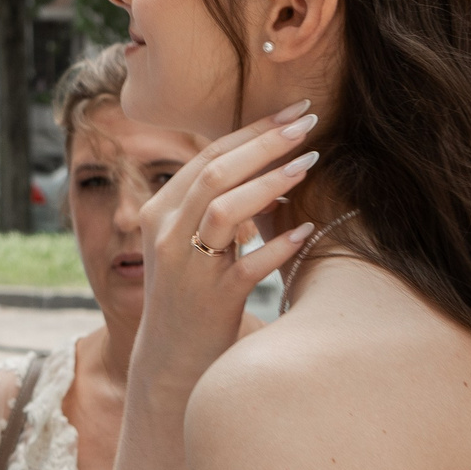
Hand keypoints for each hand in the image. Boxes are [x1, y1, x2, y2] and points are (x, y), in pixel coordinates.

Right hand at [134, 100, 322, 400]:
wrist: (171, 358)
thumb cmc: (191, 293)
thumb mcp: (191, 242)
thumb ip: (216, 205)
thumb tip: (272, 165)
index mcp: (161, 212)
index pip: (205, 156)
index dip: (251, 130)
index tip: (293, 111)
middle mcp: (166, 233)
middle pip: (215, 172)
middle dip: (265, 143)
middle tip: (309, 122)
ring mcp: (186, 266)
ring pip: (224, 209)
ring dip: (270, 182)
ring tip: (310, 163)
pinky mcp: (210, 299)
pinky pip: (248, 265)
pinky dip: (279, 245)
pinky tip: (307, 230)